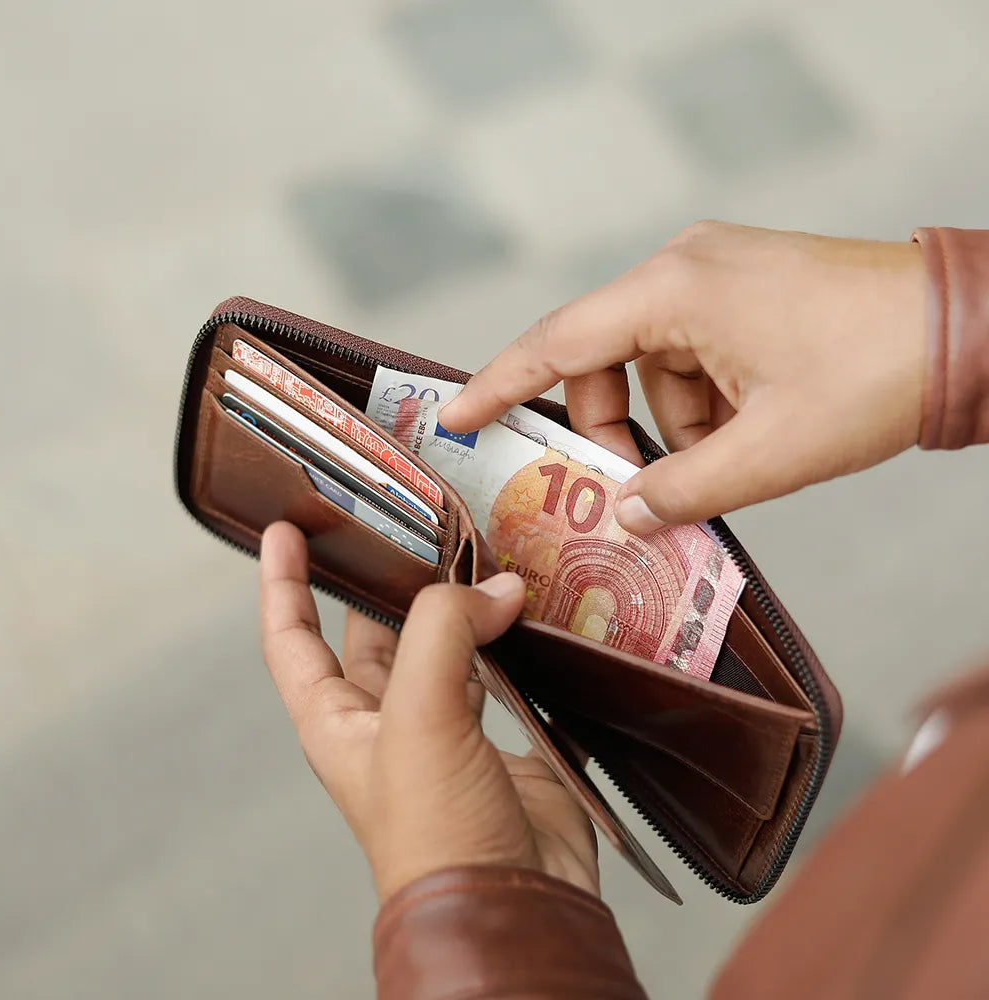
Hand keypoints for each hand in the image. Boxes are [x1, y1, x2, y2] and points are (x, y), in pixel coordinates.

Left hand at [259, 521, 599, 901]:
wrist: (516, 908)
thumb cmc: (437, 838)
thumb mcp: (417, 721)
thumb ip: (442, 636)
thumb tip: (494, 590)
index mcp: (340, 720)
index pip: (292, 639)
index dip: (283, 583)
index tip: (285, 529)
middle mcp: (390, 720)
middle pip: (380, 631)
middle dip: (394, 581)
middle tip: (420, 528)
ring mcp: (449, 729)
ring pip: (450, 647)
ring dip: (467, 609)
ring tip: (490, 562)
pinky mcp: (505, 739)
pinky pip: (509, 674)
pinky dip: (520, 645)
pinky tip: (536, 618)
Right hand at [439, 221, 927, 530]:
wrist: (967, 326)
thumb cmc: (875, 372)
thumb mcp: (767, 453)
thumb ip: (679, 491)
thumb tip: (623, 517)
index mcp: (675, 290)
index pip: (556, 342)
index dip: (498, 385)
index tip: (453, 416)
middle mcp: (683, 268)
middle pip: (600, 360)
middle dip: (610, 429)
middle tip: (635, 489)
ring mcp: (714, 274)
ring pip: (649, 366)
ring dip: (669, 425)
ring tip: (723, 462)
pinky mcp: (740, 290)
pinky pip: (689, 357)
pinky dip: (701, 406)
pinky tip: (744, 434)